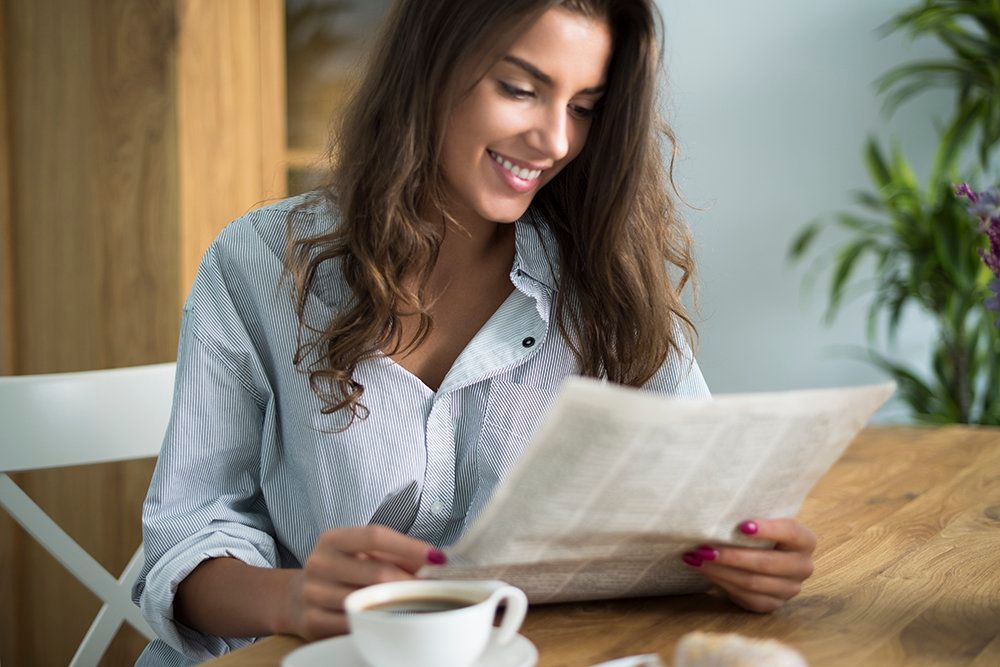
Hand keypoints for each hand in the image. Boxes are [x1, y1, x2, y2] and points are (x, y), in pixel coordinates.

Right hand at [279, 525, 445, 639]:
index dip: (408, 546)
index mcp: (333, 539)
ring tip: (415, 605)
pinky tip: (388, 621)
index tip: (435, 557)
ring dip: (396, 606)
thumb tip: (433, 561)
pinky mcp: (312, 622)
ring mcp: (313, 594)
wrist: (295, 598)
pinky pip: (353, 625)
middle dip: (409, 582)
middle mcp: (319, 563)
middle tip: (432, 589)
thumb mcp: (361, 553)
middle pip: (376, 572)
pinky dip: (375, 624)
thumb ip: (394, 554)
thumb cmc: (341, 570)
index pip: (375, 535)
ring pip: (366, 602)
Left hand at [681, 518, 815, 612]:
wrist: (763, 554)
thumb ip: (750, 517)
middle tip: (705, 549)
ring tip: (697, 559)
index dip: (768, 529)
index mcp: (805, 541)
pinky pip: (746, 596)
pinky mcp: (772, 604)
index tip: (742, 525)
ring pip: (752, 582)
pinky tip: (705, 571)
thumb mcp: (761, 520)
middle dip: (732, 556)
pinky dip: (722, 583)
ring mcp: (789, 589)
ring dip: (721, 570)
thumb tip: (717, 512)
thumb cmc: (757, 532)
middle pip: (766, 563)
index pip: (790, 532)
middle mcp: (802, 567)